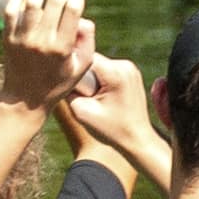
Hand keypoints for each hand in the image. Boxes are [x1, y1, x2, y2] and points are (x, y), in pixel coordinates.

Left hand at [0, 0, 90, 113]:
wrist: (24, 99)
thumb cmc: (57, 83)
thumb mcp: (81, 68)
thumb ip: (88, 41)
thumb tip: (84, 17)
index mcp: (62, 49)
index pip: (72, 11)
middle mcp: (41, 42)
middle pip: (54, 1)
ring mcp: (22, 39)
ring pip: (32, 0)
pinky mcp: (8, 37)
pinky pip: (12, 9)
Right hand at [64, 50, 168, 194]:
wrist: (138, 141)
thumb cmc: (111, 130)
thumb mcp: (82, 112)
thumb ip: (68, 90)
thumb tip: (59, 76)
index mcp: (115, 72)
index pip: (83, 58)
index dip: (73, 71)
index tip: (73, 87)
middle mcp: (125, 65)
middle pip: (91, 61)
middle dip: (84, 77)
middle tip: (88, 98)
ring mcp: (130, 68)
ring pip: (99, 66)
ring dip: (93, 79)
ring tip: (98, 100)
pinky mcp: (131, 73)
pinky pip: (107, 70)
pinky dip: (102, 81)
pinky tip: (106, 99)